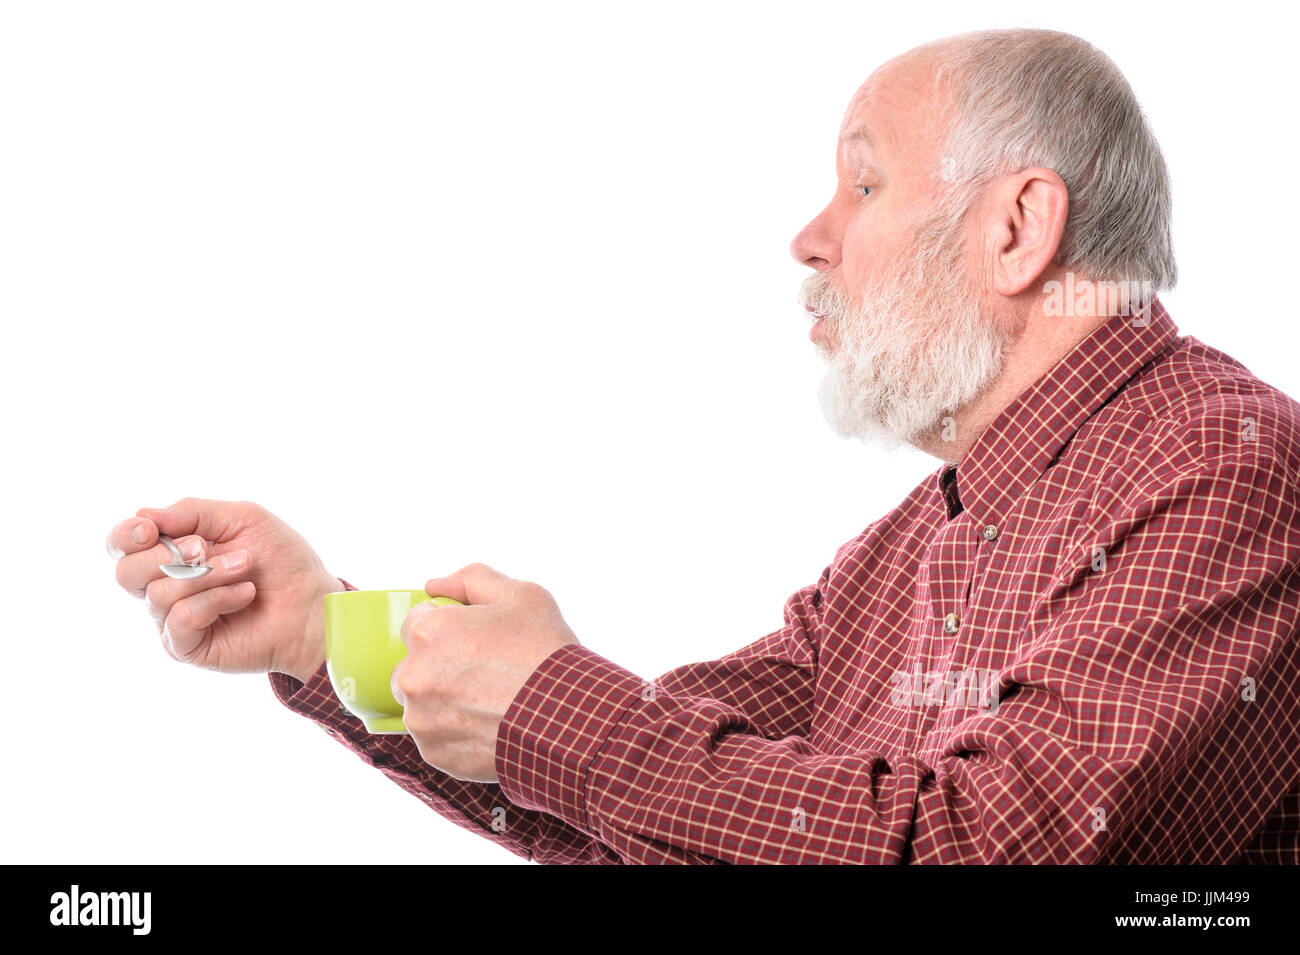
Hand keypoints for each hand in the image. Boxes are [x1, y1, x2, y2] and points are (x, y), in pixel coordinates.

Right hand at [107, 497, 341, 682]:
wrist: (311, 601)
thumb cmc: (280, 560)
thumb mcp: (242, 519)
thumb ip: (192, 512)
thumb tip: (143, 515)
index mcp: (171, 553)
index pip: (121, 544)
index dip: (126, 535)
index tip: (150, 529)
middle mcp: (165, 586)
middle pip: (125, 573)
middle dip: (165, 555)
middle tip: (203, 548)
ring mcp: (173, 619)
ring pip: (158, 593)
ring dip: (208, 574)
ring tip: (245, 569)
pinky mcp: (187, 646)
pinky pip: (181, 618)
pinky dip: (216, 600)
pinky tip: (244, 594)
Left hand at [391, 562, 578, 781]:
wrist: (570, 719)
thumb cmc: (546, 655)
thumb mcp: (522, 596)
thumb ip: (472, 580)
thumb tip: (435, 585)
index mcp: (429, 633)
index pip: (417, 623)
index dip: (448, 627)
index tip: (475, 639)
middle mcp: (414, 676)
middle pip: (414, 665)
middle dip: (441, 666)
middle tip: (484, 672)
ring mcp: (421, 719)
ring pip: (423, 703)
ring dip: (446, 700)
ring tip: (489, 702)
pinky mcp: (434, 753)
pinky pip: (436, 736)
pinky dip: (457, 731)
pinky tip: (489, 724)